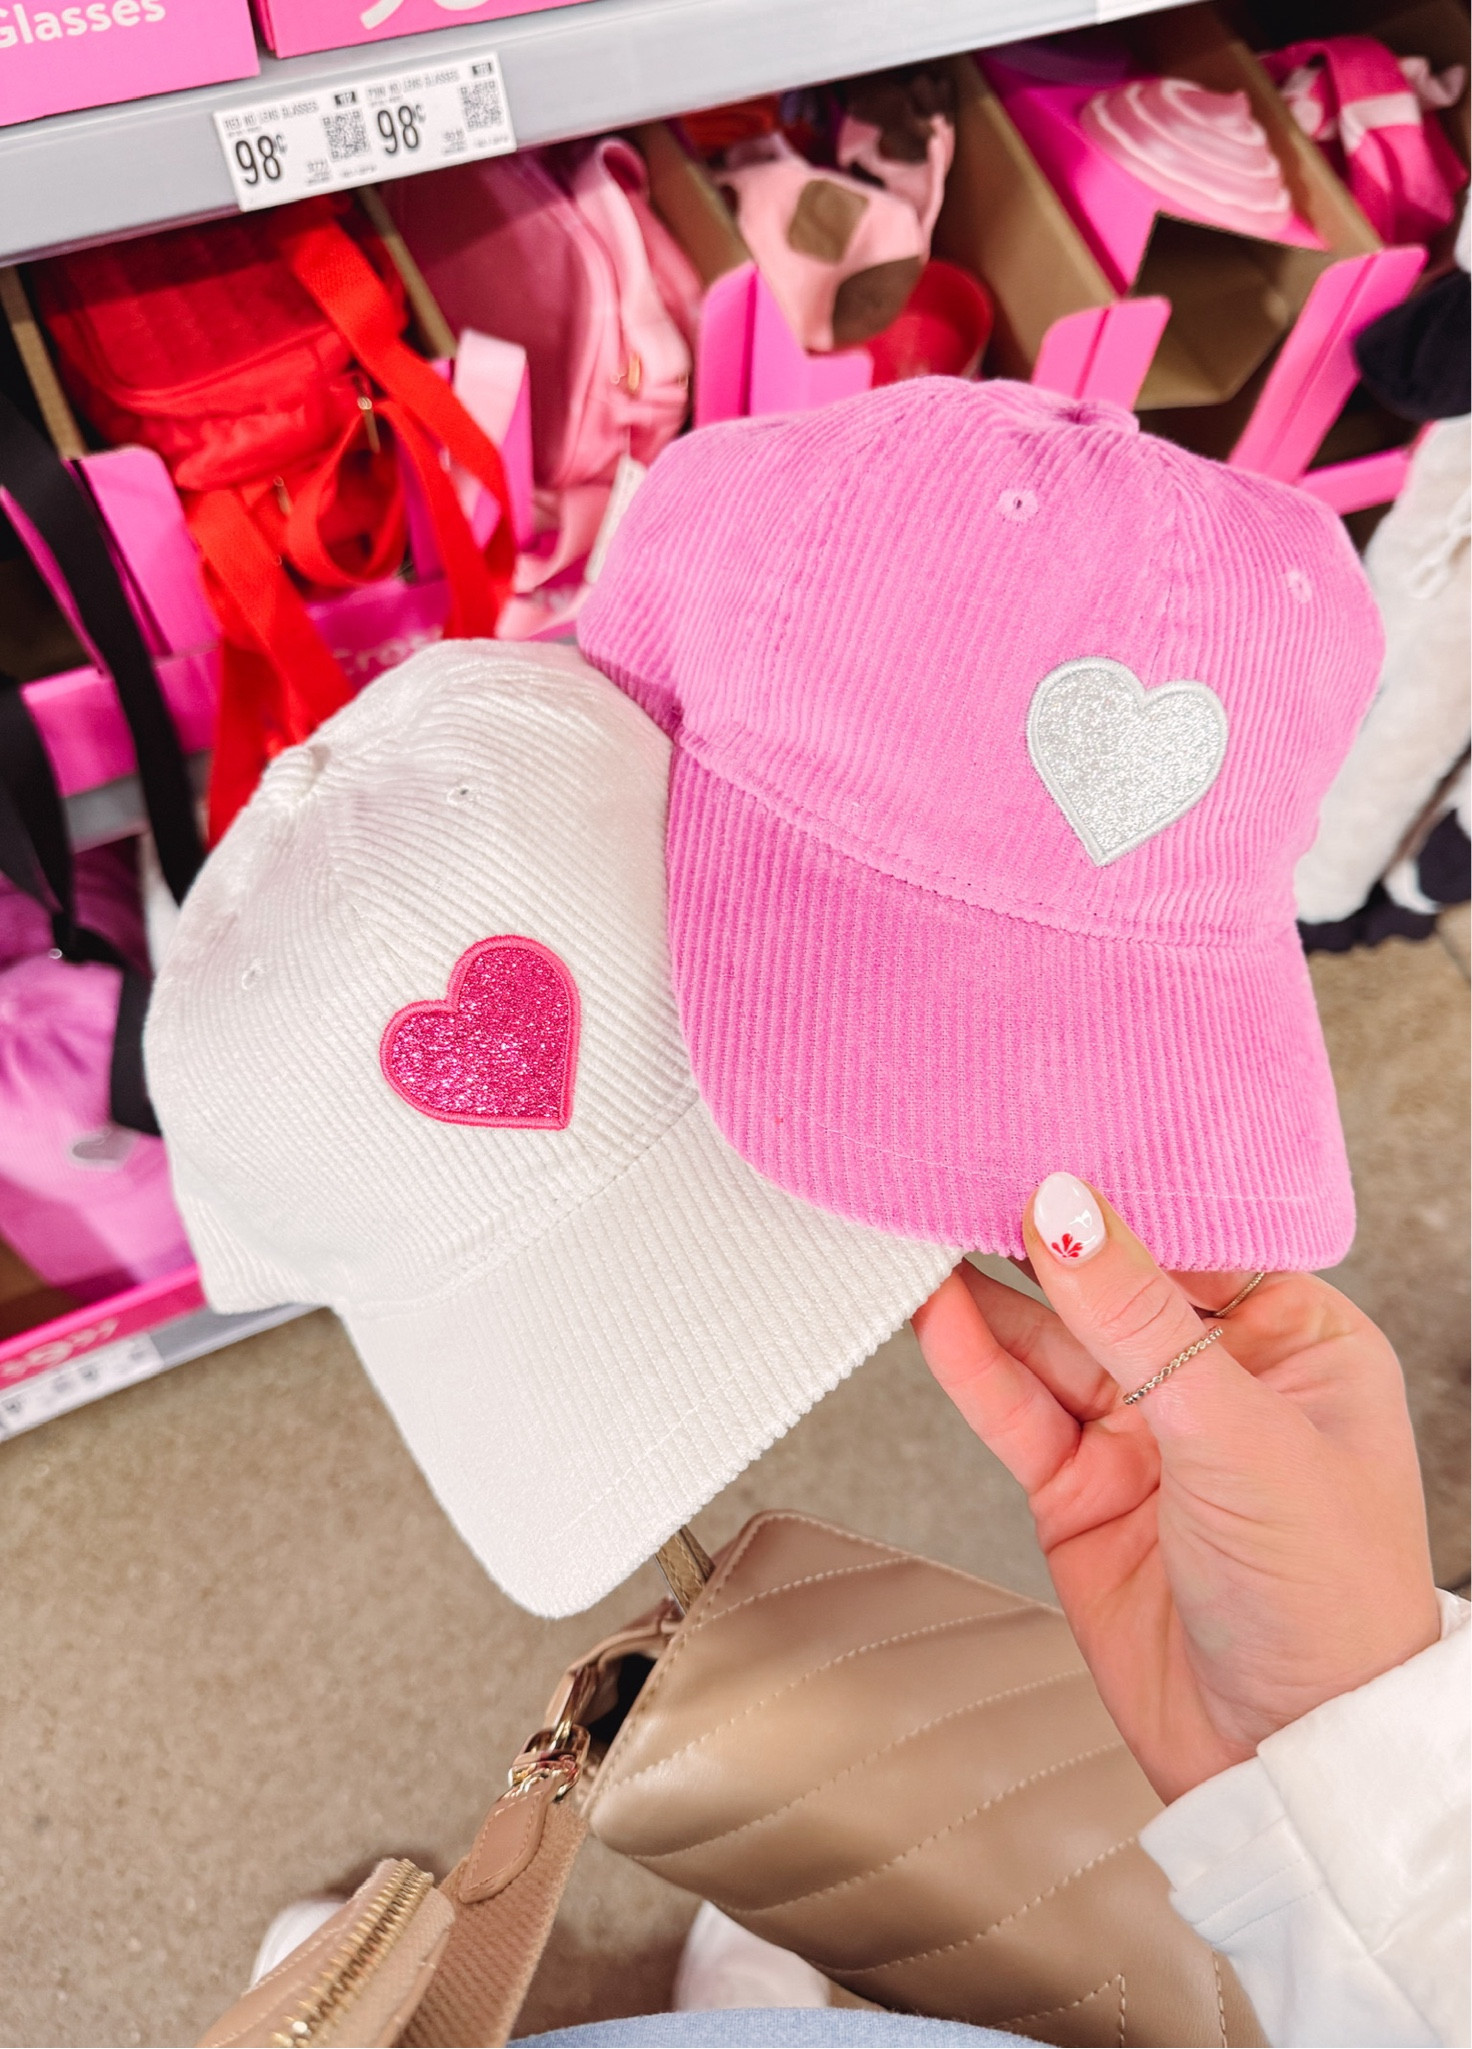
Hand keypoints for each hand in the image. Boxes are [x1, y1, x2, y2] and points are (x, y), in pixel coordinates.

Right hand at [911, 1175, 1440, 1802]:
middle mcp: (1216, 1378)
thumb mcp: (1239, 1434)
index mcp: (1295, 1341)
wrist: (1283, 1764)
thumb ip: (1140, 1319)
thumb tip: (1067, 1210)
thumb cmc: (1328, 1603)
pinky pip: (1016, 1411)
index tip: (1046, 1139)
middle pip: (1107, 1283)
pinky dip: (970, 1364)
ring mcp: (1142, 1435)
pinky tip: (932, 1314)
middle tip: (960, 1172)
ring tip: (920, 1228)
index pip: (1192, 1238)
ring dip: (986, 1292)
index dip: (1117, 1193)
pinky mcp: (1079, 1491)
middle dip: (1038, 1235)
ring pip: (1048, 1343)